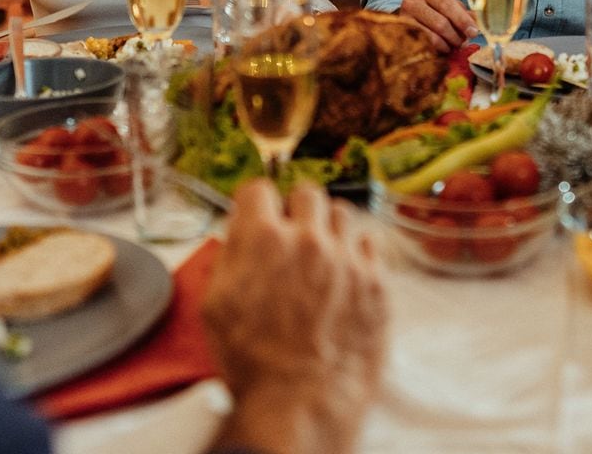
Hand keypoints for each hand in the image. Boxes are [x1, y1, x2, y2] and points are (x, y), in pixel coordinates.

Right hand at [203, 180, 387, 453]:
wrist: (302, 402)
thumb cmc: (254, 363)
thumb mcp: (215, 307)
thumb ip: (228, 259)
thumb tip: (238, 237)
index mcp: (263, 240)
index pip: (258, 189)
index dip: (255, 204)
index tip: (258, 215)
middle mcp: (309, 240)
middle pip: (307, 193)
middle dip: (296, 209)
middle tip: (291, 233)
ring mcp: (347, 258)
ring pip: (343, 213)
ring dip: (328, 228)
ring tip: (320, 254)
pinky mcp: (376, 281)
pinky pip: (369, 245)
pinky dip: (355, 254)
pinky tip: (344, 275)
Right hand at [395, 0, 478, 51]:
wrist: (404, 20)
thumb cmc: (430, 13)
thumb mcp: (446, 8)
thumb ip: (462, 13)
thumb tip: (475, 24)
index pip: (448, 5)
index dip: (463, 20)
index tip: (473, 32)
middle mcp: (413, 1)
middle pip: (441, 23)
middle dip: (456, 36)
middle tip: (463, 44)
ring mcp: (403, 18)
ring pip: (432, 36)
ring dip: (447, 45)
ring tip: (453, 47)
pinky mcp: (400, 34)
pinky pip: (423, 46)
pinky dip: (436, 50)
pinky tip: (441, 50)